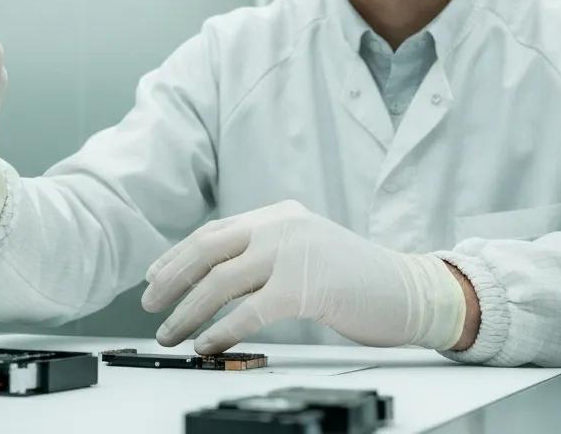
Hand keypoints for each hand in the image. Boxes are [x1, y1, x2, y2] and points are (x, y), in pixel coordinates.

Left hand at [140, 200, 471, 354]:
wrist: (411, 290)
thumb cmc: (358, 280)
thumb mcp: (306, 254)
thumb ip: (266, 257)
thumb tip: (214, 282)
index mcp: (280, 215)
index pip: (215, 232)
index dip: (178, 256)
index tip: (154, 278)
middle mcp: (282, 225)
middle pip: (208, 250)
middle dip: (172, 279)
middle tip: (150, 305)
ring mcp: (293, 252)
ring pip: (221, 281)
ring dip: (188, 310)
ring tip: (170, 333)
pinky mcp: (305, 285)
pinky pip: (248, 310)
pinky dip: (221, 329)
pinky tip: (206, 344)